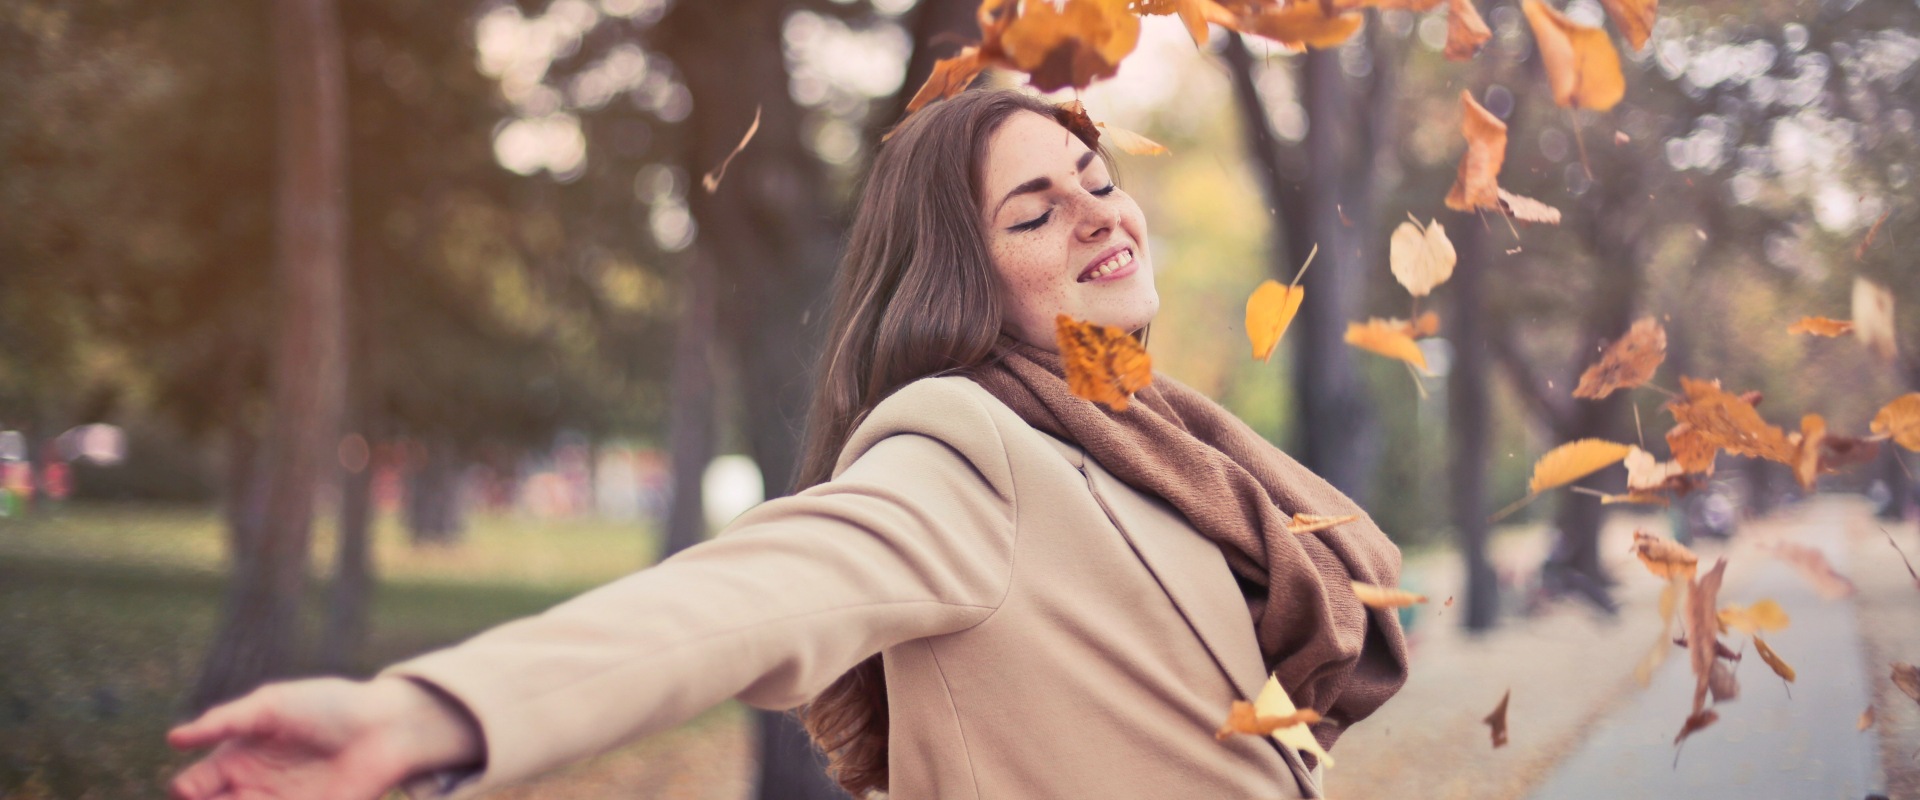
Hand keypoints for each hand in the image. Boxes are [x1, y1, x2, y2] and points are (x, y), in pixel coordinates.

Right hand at [166, 676, 482, 799]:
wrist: (383, 727)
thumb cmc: (326, 707)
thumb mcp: (272, 706)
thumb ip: (224, 721)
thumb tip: (173, 739)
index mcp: (236, 757)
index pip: (191, 785)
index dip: (186, 791)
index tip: (192, 789)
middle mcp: (251, 788)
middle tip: (236, 794)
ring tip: (256, 796)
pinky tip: (268, 797)